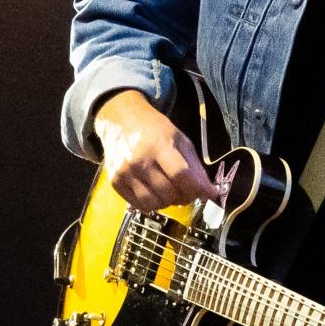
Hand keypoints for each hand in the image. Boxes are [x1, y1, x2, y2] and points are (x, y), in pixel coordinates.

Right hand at [94, 90, 216, 211]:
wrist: (119, 120)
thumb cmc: (153, 128)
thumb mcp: (178, 138)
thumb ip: (193, 164)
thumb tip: (208, 190)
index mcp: (158, 145)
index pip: (180, 175)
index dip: (198, 188)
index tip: (209, 194)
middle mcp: (139, 161)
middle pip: (168, 193)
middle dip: (184, 196)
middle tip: (187, 190)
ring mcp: (125, 173)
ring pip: (153, 204)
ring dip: (167, 202)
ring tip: (170, 191)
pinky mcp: (115, 182)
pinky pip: (138, 205)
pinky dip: (151, 203)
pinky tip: (154, 191)